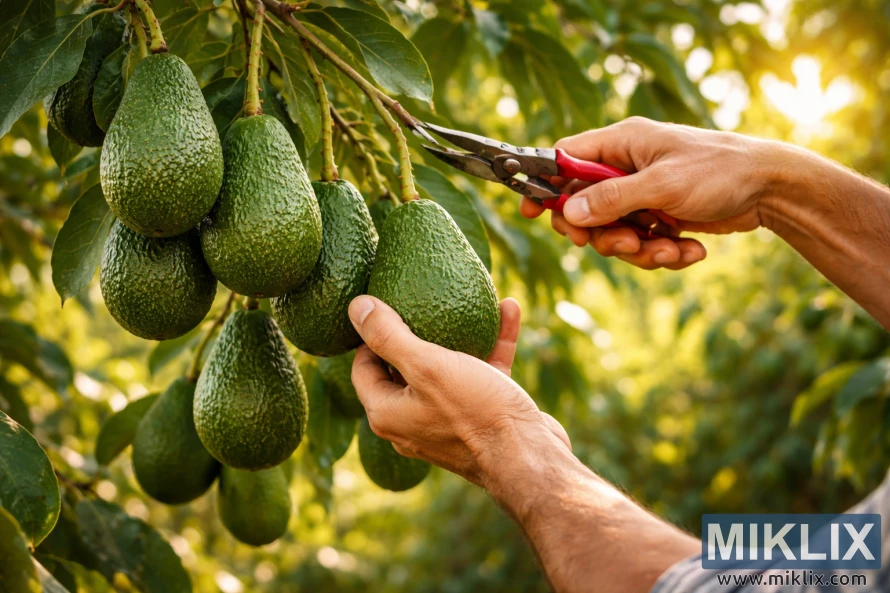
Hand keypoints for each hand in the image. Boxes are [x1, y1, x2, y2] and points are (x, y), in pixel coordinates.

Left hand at [347, 295, 570, 486]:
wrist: (530, 460)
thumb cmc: (475, 414)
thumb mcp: (427, 366)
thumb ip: (389, 336)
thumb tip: (357, 307)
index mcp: (388, 414)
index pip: (363, 369)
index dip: (370, 336)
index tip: (387, 306)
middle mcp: (413, 421)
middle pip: (405, 367)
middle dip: (419, 329)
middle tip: (425, 299)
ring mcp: (449, 421)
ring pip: (450, 367)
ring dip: (464, 332)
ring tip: (473, 301)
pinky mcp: (483, 416)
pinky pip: (482, 373)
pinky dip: (493, 345)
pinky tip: (508, 310)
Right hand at [521, 117, 778, 268]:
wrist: (771, 191)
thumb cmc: (720, 172)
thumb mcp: (662, 184)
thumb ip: (611, 198)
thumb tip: (567, 213)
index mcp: (622, 143)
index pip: (566, 159)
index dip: (546, 185)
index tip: (531, 211)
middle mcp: (628, 167)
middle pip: (585, 208)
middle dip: (604, 235)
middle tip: (625, 244)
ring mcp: (643, 195)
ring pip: (614, 233)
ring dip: (640, 251)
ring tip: (671, 250)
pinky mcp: (660, 218)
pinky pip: (642, 245)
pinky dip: (663, 254)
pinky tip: (691, 251)